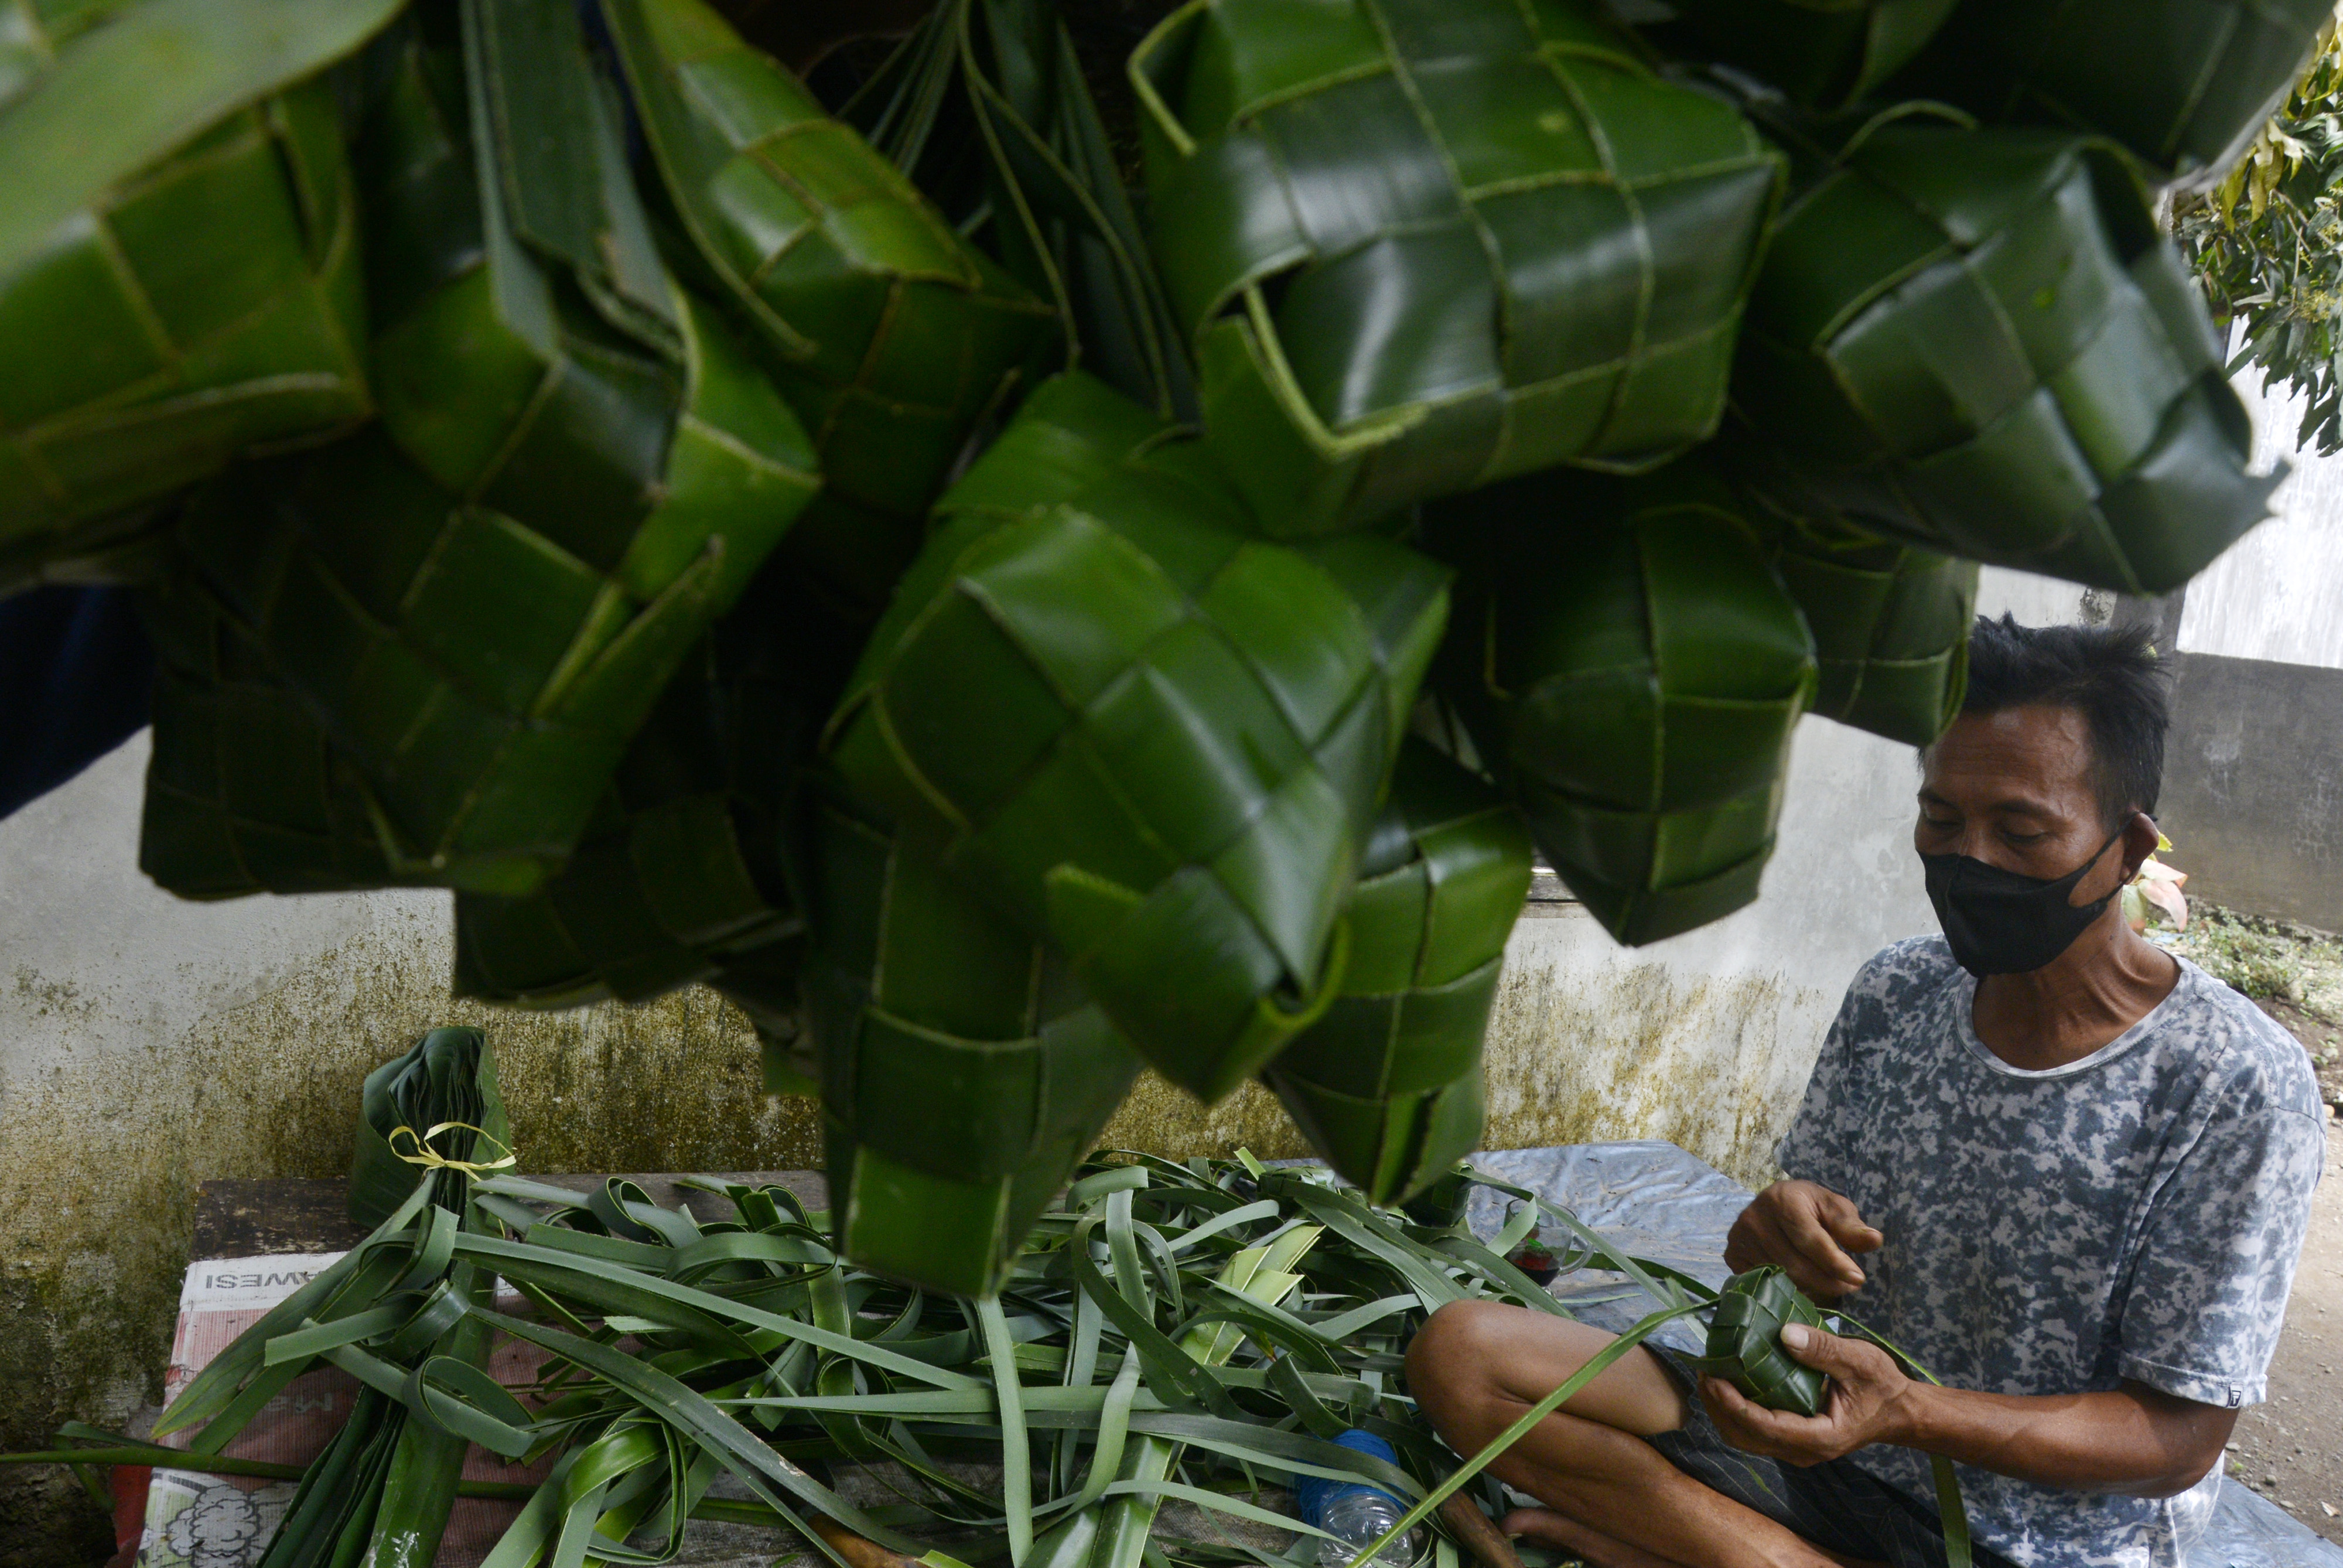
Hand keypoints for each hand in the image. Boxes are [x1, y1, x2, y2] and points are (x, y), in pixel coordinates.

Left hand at [1702, 1322, 1918, 1465]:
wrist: (1897, 1412)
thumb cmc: (1882, 1387)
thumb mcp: (1861, 1361)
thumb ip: (1825, 1349)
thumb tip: (1785, 1333)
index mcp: (1820, 1437)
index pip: (1765, 1427)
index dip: (1733, 1404)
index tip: (1713, 1378)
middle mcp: (1803, 1451)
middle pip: (1745, 1437)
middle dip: (1718, 1405)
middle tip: (1703, 1369)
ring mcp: (1795, 1448)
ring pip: (1745, 1438)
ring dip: (1721, 1409)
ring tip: (1709, 1373)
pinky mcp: (1791, 1438)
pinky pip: (1753, 1431)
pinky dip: (1734, 1409)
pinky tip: (1729, 1381)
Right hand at [1724, 1180, 1881, 1301]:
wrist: (1776, 1205)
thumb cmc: (1811, 1207)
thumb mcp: (1834, 1209)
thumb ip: (1851, 1227)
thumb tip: (1874, 1240)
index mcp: (1781, 1199)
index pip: (1811, 1239)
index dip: (1836, 1262)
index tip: (1859, 1279)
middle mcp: (1753, 1218)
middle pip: (1795, 1265)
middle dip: (1827, 1280)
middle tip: (1848, 1287)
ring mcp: (1739, 1239)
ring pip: (1780, 1278)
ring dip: (1810, 1288)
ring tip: (1829, 1285)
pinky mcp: (1732, 1256)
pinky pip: (1764, 1284)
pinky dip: (1787, 1290)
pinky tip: (1803, 1286)